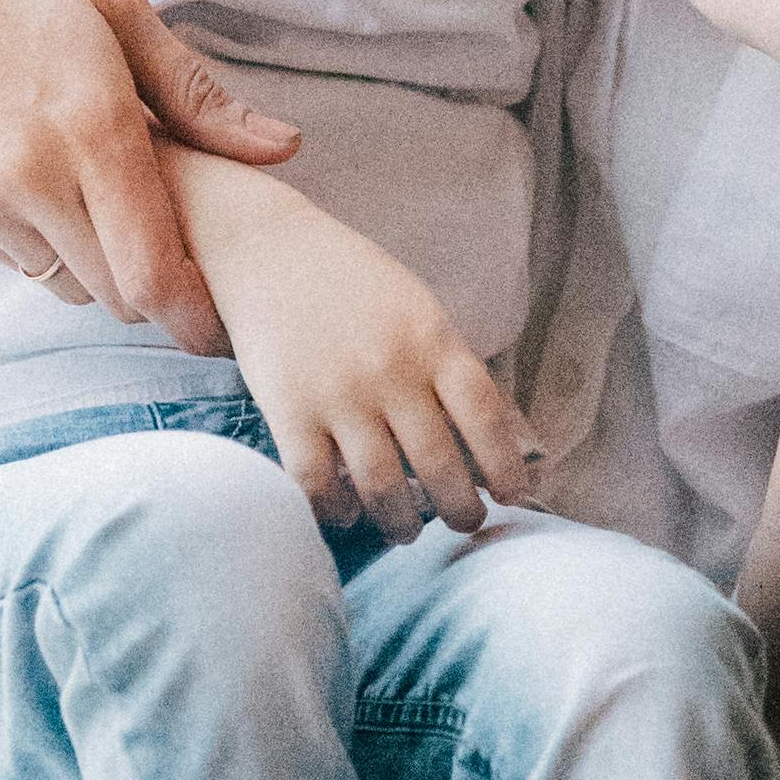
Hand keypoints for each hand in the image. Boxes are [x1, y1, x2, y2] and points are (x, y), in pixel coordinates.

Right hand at [0, 0, 299, 354]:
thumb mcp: (117, 9)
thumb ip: (198, 96)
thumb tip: (283, 149)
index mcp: (89, 127)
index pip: (151, 273)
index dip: (192, 311)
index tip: (217, 317)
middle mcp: (29, 178)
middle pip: (117, 294)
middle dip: (154, 282)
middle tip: (173, 240)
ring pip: (66, 284)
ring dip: (98, 261)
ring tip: (103, 193)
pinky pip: (18, 260)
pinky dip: (47, 242)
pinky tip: (48, 182)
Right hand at [185, 174, 531, 538]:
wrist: (266, 247)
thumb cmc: (349, 281)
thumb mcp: (416, 308)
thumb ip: (449, 367)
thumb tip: (499, 438)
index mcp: (431, 339)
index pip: (486, 416)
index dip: (506, 466)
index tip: (514, 496)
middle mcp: (391, 370)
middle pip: (439, 464)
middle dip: (460, 509)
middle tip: (465, 523)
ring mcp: (338, 392)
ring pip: (382, 485)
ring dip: (401, 523)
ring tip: (406, 532)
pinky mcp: (287, 408)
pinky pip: (316, 482)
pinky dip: (334, 510)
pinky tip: (344, 514)